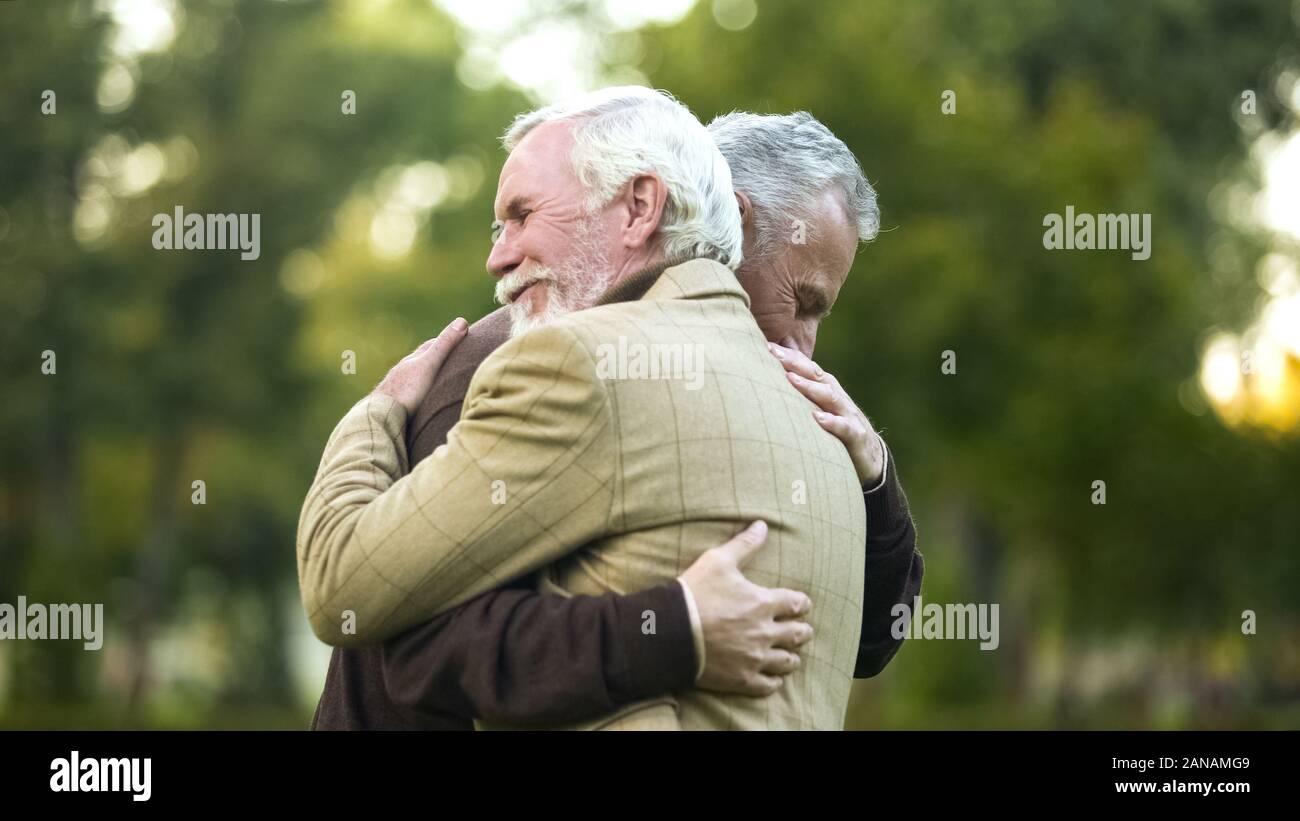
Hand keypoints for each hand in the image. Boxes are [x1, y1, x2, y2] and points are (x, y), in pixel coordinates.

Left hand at [373, 317, 467, 414]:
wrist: (381, 414)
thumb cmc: (407, 389)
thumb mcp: (430, 365)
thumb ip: (444, 345)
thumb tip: (462, 320)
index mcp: (413, 361)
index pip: (430, 345)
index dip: (445, 341)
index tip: (459, 338)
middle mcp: (403, 371)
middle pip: (421, 360)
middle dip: (435, 358)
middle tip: (450, 358)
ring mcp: (397, 387)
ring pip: (414, 378)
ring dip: (426, 377)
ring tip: (437, 380)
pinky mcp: (395, 404)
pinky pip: (410, 394)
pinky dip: (419, 392)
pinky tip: (422, 401)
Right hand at [678, 521, 814, 696]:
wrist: (669, 631)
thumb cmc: (694, 593)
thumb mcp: (717, 560)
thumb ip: (744, 544)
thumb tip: (762, 525)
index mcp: (763, 603)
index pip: (797, 604)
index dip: (802, 604)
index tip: (801, 605)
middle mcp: (765, 632)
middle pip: (798, 634)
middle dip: (801, 630)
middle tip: (801, 630)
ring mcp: (754, 658)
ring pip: (787, 661)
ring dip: (791, 656)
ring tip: (790, 654)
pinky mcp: (741, 679)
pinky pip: (769, 685)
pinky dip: (774, 681)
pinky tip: (773, 677)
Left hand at [769, 342, 884, 486]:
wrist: (870, 456)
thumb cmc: (834, 429)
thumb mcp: (816, 410)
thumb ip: (797, 396)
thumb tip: (766, 385)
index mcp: (825, 388)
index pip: (805, 367)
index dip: (787, 355)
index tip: (764, 345)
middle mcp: (836, 396)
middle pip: (815, 375)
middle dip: (794, 362)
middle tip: (772, 352)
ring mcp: (847, 414)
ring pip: (829, 396)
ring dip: (810, 387)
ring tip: (790, 379)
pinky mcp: (855, 435)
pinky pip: (844, 427)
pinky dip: (831, 422)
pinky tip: (817, 418)